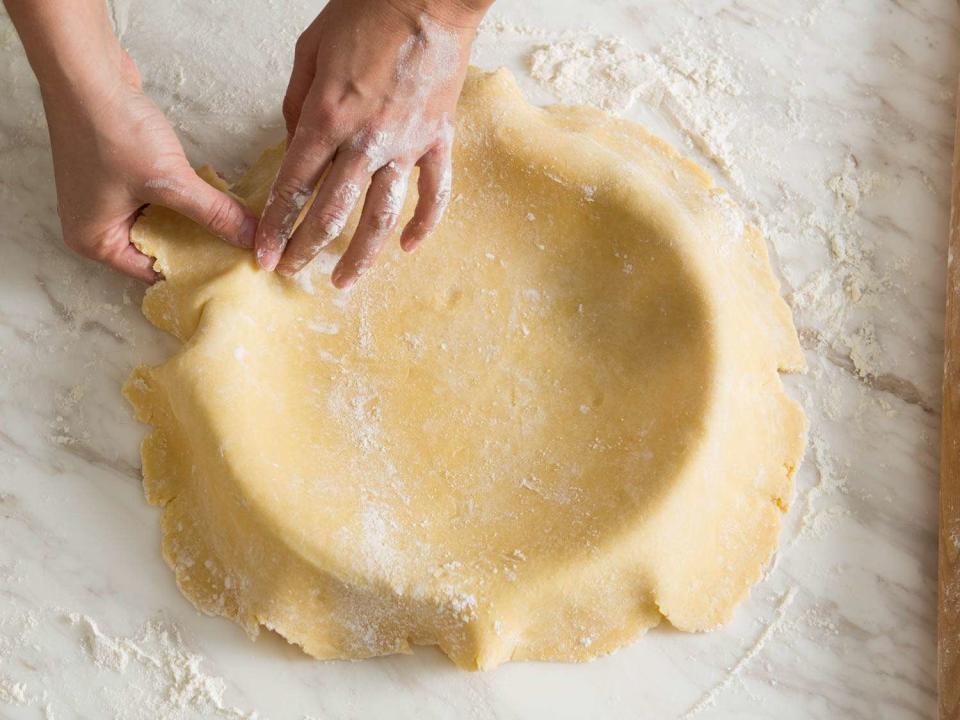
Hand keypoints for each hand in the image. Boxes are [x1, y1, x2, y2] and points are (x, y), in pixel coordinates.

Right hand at [43, 50, 258, 282]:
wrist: (86, 72)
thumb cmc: (111, 130)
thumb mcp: (169, 181)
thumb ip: (214, 213)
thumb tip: (252, 237)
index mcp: (95, 241)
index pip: (154, 271)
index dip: (195, 270)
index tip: (232, 268)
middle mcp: (96, 224)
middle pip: (160, 247)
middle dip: (200, 243)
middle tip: (241, 248)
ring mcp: (107, 198)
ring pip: (164, 220)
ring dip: (197, 218)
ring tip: (237, 225)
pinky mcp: (121, 173)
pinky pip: (161, 197)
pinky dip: (187, 196)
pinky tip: (220, 195)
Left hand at [257, 0, 488, 288]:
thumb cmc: (366, 12)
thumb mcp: (311, 51)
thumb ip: (298, 104)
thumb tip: (298, 146)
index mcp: (327, 118)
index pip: (294, 187)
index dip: (276, 225)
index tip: (264, 254)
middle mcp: (366, 141)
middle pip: (332, 212)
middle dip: (307, 248)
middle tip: (293, 271)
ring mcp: (406, 145)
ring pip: (382, 215)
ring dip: (361, 255)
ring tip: (344, 281)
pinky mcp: (438, 140)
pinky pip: (434, 193)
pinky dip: (424, 224)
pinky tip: (408, 248)